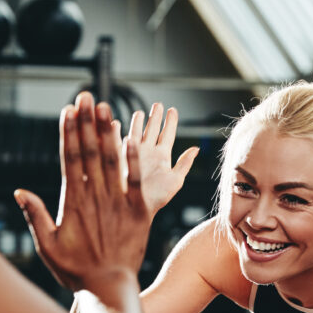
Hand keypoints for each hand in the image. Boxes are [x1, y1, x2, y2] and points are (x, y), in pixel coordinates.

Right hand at [15, 91, 147, 295]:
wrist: (108, 289)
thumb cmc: (75, 270)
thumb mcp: (48, 246)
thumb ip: (34, 216)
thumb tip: (19, 192)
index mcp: (72, 203)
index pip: (69, 159)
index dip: (68, 133)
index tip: (67, 111)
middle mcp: (95, 198)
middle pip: (89, 152)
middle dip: (87, 122)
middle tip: (86, 96)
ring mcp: (118, 203)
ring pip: (112, 161)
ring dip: (108, 132)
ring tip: (105, 107)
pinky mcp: (139, 212)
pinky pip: (136, 181)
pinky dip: (134, 160)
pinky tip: (132, 138)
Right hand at [124, 103, 197, 219]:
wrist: (135, 208)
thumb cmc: (156, 198)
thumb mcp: (175, 180)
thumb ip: (185, 163)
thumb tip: (196, 148)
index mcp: (161, 156)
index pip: (167, 134)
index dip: (170, 122)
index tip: (173, 110)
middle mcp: (147, 152)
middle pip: (152, 129)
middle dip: (155, 116)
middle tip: (158, 104)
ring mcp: (132, 153)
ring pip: (135, 131)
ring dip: (138, 121)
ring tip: (140, 111)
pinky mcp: (119, 156)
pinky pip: (117, 140)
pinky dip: (116, 131)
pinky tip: (116, 123)